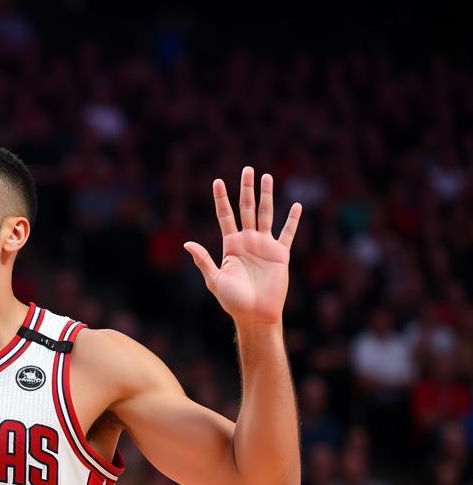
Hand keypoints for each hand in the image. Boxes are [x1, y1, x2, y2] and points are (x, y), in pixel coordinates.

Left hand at [184, 167, 301, 325]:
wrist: (255, 314)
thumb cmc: (233, 300)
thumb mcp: (215, 279)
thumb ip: (204, 260)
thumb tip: (187, 244)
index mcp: (230, 245)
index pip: (225, 215)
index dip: (221, 198)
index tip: (217, 181)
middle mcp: (247, 241)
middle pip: (247, 209)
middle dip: (246, 189)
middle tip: (247, 169)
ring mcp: (264, 246)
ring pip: (266, 214)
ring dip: (267, 196)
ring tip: (267, 177)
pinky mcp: (280, 254)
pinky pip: (287, 233)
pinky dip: (292, 220)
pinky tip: (296, 206)